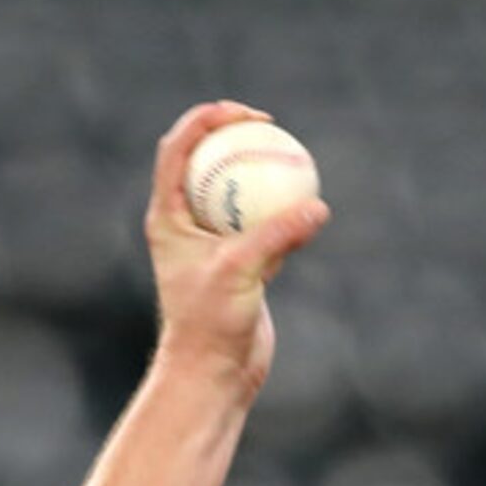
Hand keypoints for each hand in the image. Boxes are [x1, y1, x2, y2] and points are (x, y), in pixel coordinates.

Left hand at [144, 100, 329, 395]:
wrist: (214, 371)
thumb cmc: (210, 324)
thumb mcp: (241, 273)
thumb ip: (276, 236)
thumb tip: (317, 207)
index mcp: (167, 217)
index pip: (177, 150)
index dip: (206, 120)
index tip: (244, 113)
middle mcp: (185, 225)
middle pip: (205, 160)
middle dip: (234, 134)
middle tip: (270, 123)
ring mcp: (213, 242)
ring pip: (237, 191)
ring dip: (261, 171)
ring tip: (292, 154)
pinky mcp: (240, 260)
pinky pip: (264, 221)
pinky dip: (284, 209)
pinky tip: (311, 203)